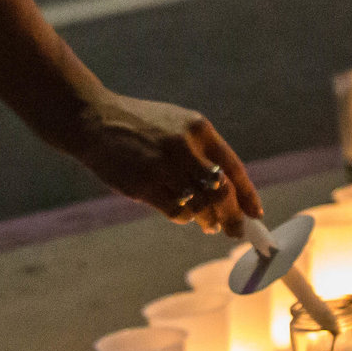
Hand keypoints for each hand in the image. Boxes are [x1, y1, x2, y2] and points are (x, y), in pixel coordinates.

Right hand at [64, 89, 260, 233]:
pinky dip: (184, 217)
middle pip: (221, 192)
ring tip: (209, 224)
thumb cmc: (142, 126)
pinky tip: (184, 213)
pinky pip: (175, 211)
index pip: (233, 168)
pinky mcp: (143, 185)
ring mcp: (162, 166)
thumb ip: (202, 153)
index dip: (248, 195)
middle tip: (236, 230)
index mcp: (198, 128)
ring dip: (208, 220)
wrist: (95, 120)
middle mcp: (184, 146)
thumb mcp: (178, 126)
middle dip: (233, 217)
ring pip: (200, 206)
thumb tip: (230, 194)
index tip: (256, 215)